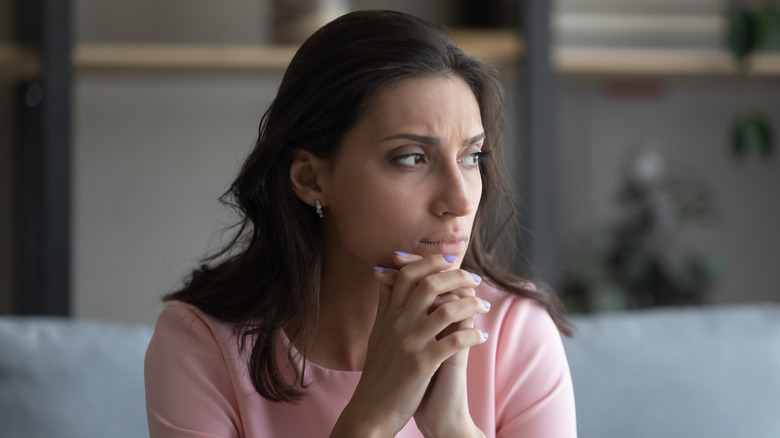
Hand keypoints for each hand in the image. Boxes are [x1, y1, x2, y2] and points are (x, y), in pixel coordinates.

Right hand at [332, 253, 488, 436]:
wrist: (371, 411)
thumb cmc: (378, 372)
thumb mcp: (377, 332)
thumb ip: (384, 303)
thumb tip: (382, 274)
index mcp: (388, 315)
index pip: (407, 275)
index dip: (430, 263)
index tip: (449, 262)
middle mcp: (397, 324)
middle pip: (429, 285)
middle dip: (457, 276)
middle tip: (474, 278)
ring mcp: (410, 344)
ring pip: (447, 310)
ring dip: (471, 304)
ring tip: (483, 305)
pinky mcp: (422, 365)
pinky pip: (454, 342)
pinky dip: (473, 335)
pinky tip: (482, 335)